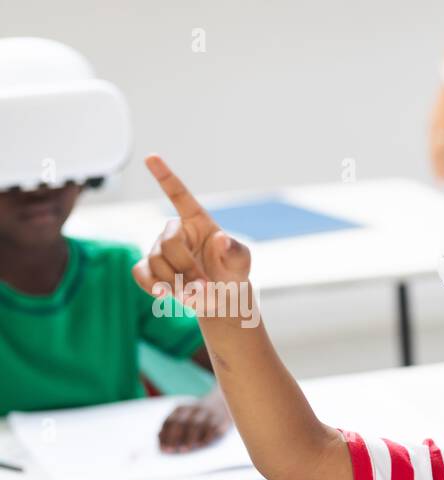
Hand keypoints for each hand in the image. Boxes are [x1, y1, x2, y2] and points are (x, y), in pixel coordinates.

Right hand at [131, 155, 252, 316]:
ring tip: (196, 296)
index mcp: (197, 221)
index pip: (179, 195)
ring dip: (176, 283)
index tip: (151, 156)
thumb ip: (235, 251)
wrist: (220, 298)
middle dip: (186, 267)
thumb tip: (222, 239)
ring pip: (156, 262)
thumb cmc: (231, 272)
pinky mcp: (149, 269)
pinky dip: (152, 286)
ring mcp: (159, 250)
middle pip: (169, 243)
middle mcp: (175, 232)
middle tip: (205, 287)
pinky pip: (141, 274)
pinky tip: (165, 295)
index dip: (165, 176)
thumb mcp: (242, 262)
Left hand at [158, 396, 231, 452]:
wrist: (221, 401)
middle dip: (177, 437)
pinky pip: (214, 427)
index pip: (170, 421)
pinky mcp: (222, 418)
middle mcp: (194, 409)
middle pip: (182, 422)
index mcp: (182, 409)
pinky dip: (207, 436)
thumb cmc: (197, 415)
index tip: (165, 449)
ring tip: (187, 448)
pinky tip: (202, 444)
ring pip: (198, 424)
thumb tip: (159, 437)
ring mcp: (209, 413)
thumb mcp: (183, 416)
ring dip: (191, 437)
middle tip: (174, 450)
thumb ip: (171, 426)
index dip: (166, 436)